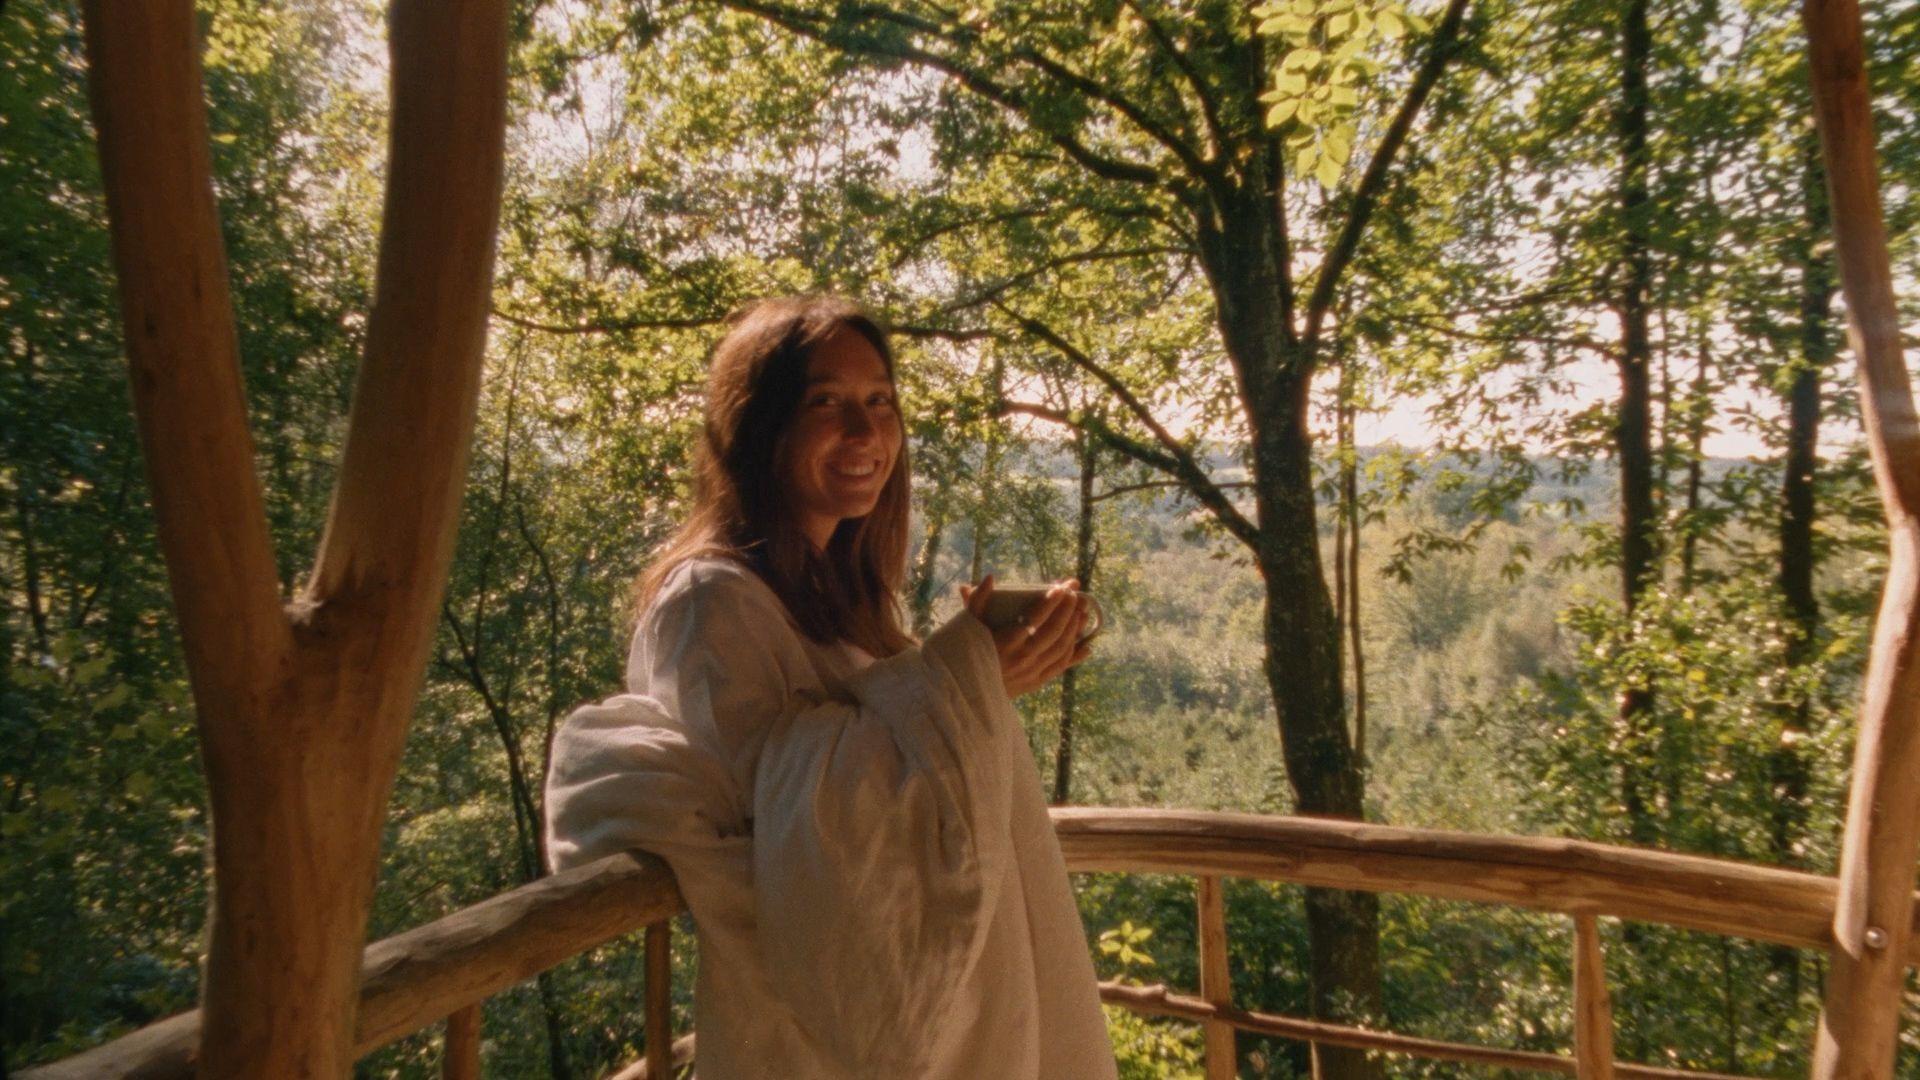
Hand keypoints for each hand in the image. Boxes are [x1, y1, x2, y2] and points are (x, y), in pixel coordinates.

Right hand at [958, 574, 1092, 698]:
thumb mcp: (966, 627)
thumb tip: (990, 578)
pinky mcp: (1035, 682)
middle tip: (1075, 594)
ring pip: (1061, 648)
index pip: (1034, 617)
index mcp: (1005, 641)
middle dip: (1067, 610)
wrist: (966, 692)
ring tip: (1082, 611)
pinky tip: (1085, 643)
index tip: (1061, 587)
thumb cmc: (965, 655)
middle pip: (1053, 631)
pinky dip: (1075, 654)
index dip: (1050, 602)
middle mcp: (1021, 657)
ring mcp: (1031, 672)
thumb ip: (977, 601)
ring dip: (1074, 628)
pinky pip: (1060, 666)